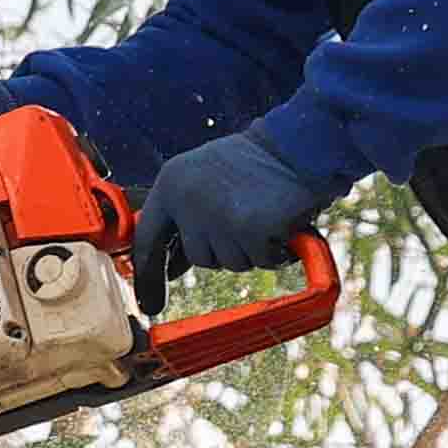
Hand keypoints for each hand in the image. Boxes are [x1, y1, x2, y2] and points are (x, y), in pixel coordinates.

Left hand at [132, 130, 334, 312]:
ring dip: (251, 248)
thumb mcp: (206, 179)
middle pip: (199, 257)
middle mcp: (188, 200)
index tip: (151, 302)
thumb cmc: (255, 163)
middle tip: (245, 216)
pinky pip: (261, 260)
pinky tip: (280, 221)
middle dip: (225, 247)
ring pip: (230, 263)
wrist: (299, 145)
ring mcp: (218, 217)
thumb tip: (172, 268)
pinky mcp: (249, 230)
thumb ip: (186, 216)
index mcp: (171, 183)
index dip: (149, 273)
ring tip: (263, 213)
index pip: (148, 238)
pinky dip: (275, 249)